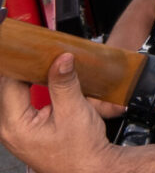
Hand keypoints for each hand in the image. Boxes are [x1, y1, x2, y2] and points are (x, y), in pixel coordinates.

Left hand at [0, 53, 112, 172]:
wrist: (89, 170)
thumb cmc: (81, 150)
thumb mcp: (74, 111)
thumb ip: (64, 82)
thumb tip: (61, 59)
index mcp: (15, 125)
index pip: (10, 83)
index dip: (23, 63)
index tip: (36, 49)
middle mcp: (9, 129)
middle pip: (9, 87)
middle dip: (26, 69)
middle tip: (44, 54)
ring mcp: (14, 131)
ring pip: (14, 95)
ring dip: (29, 79)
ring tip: (46, 66)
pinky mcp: (24, 131)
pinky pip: (22, 103)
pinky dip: (32, 90)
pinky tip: (46, 82)